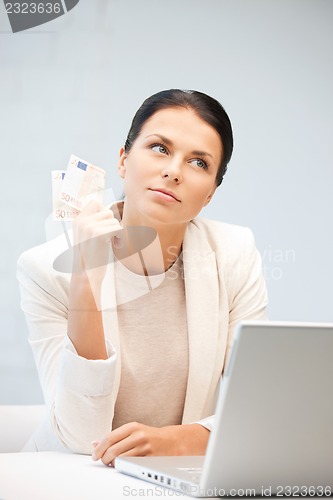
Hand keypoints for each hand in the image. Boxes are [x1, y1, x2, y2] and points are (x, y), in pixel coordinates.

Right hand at [72, 200, 121, 283]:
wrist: (86, 275)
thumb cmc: (89, 258)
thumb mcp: (85, 237)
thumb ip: (92, 223)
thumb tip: (107, 210)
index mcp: (77, 221)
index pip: (94, 202)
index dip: (104, 211)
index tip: (106, 225)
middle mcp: (82, 221)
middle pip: (107, 211)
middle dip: (112, 224)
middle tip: (109, 237)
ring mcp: (89, 227)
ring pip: (114, 221)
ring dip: (116, 232)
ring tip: (110, 243)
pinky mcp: (99, 234)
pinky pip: (118, 228)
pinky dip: (120, 238)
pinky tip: (114, 246)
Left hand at [92, 422, 209, 465]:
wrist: (171, 441)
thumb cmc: (149, 436)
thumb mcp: (132, 431)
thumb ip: (114, 437)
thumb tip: (94, 443)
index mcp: (132, 426)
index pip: (109, 438)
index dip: (99, 448)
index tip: (94, 454)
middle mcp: (138, 435)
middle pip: (113, 450)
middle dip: (104, 458)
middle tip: (103, 461)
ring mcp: (145, 448)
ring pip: (121, 460)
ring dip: (113, 464)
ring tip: (112, 463)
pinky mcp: (149, 459)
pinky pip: (131, 466)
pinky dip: (123, 467)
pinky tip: (123, 465)